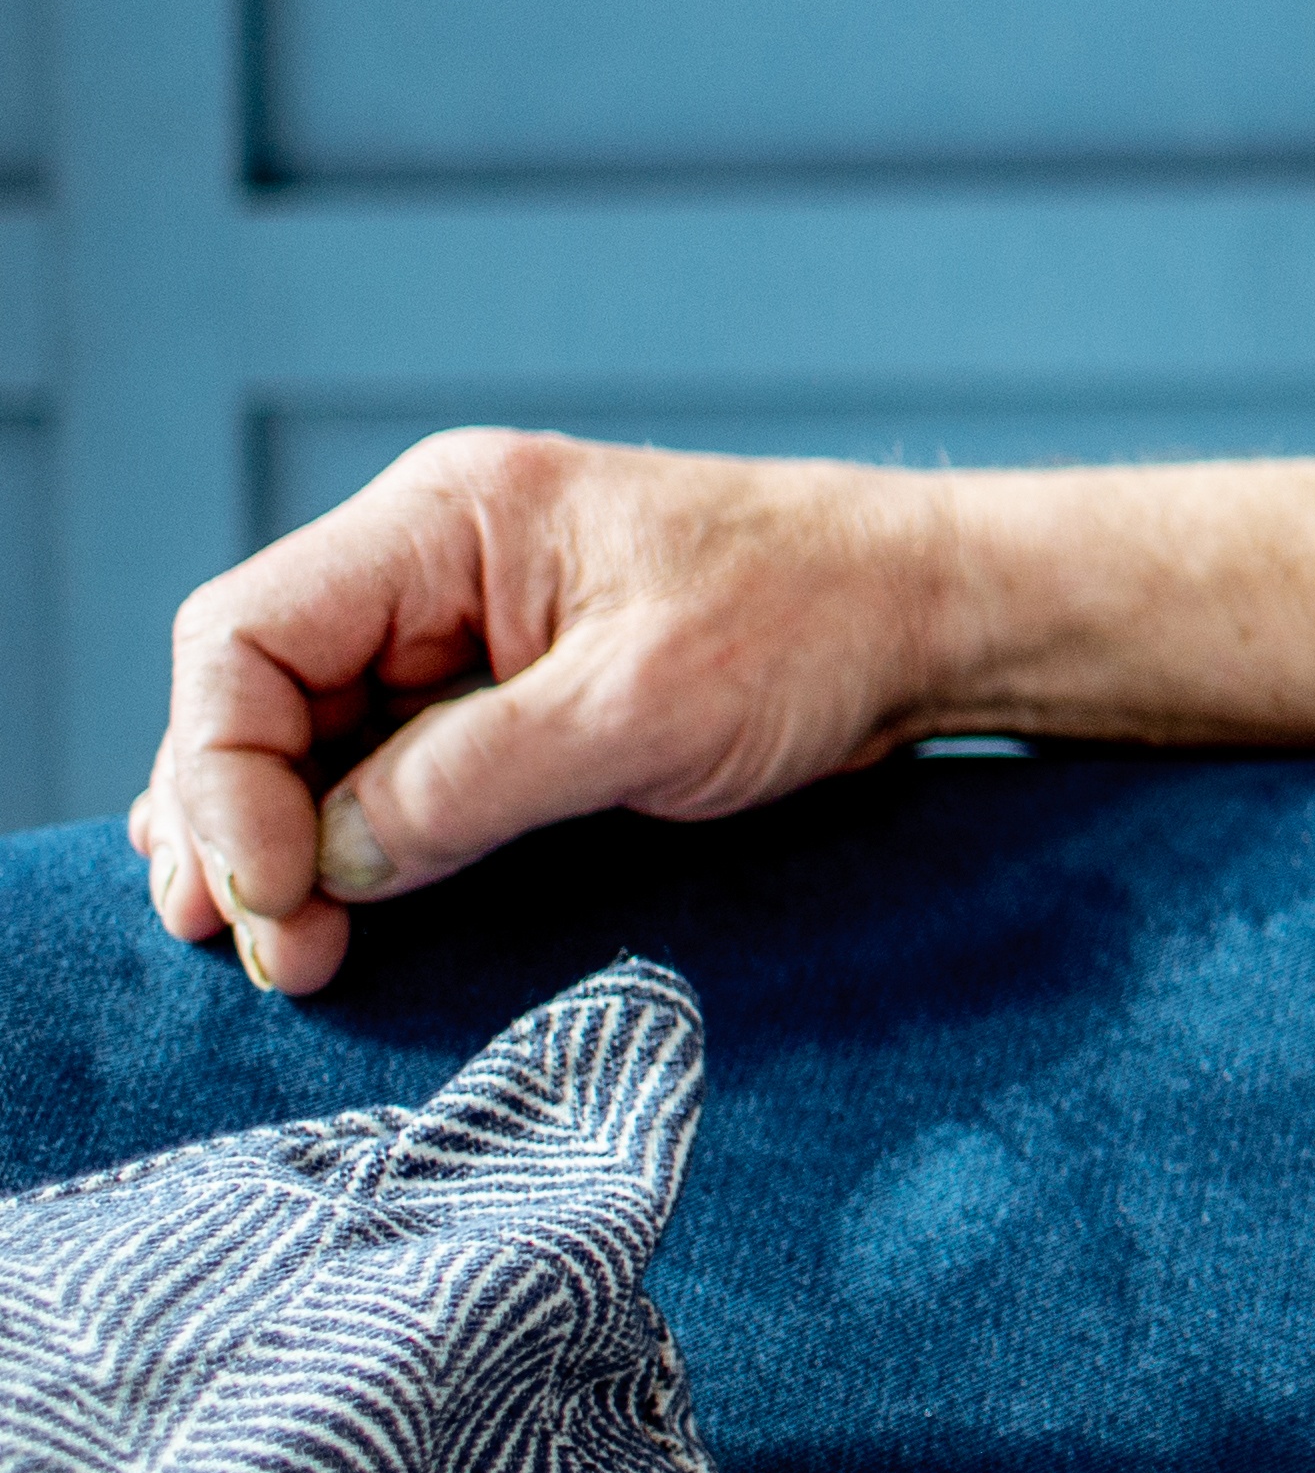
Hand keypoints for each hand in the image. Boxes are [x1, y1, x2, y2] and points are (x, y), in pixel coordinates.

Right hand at [128, 434, 940, 996]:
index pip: (243, 639)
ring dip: (270, 842)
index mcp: (446, 520)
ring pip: (300, 738)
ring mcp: (461, 630)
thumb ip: (468, 785)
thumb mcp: (641, 709)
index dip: (222, 774)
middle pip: (251, 694)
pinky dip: (336, 835)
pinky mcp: (503, 695)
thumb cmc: (815, 624)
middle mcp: (429, 564)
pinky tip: (310, 902)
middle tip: (255, 951)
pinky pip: (377, 763)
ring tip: (264, 947)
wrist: (934, 615)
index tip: (273, 893)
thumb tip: (322, 869)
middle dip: (231, 823)